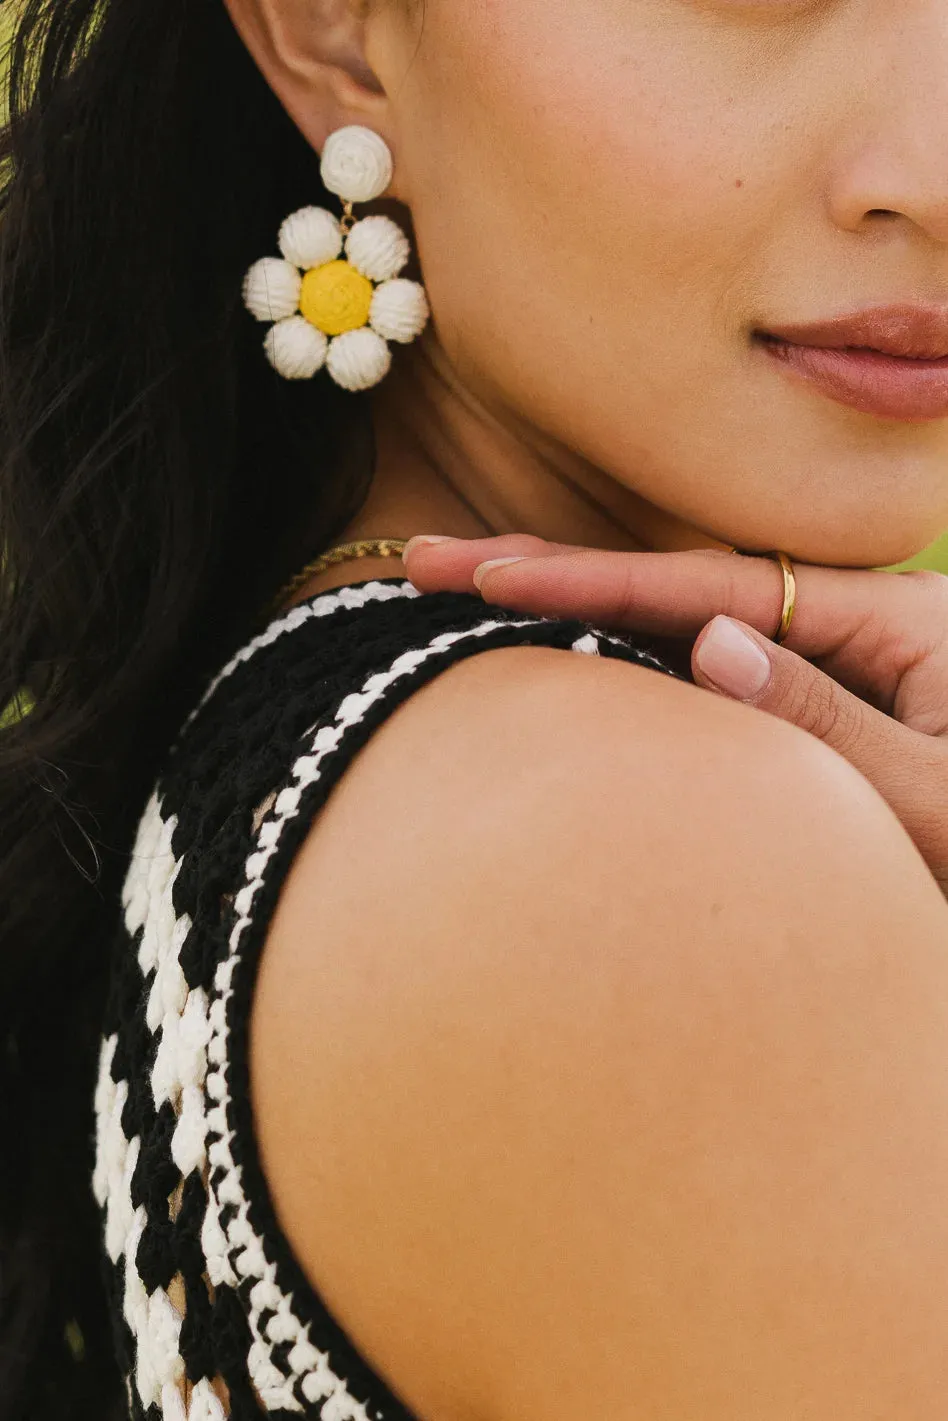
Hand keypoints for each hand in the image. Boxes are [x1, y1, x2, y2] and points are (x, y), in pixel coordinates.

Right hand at [403, 533, 947, 894]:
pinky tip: (571, 673)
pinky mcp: (825, 725)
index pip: (714, 590)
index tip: (483, 573)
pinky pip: (715, 694)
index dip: (592, 579)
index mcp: (899, 624)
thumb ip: (828, 724)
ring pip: (690, 640)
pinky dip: (635, 679)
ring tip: (468, 603)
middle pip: (683, 593)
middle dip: (557, 577)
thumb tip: (707, 642)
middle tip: (430, 563)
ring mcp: (837, 678)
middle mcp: (857, 635)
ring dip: (584, 623)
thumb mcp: (941, 801)